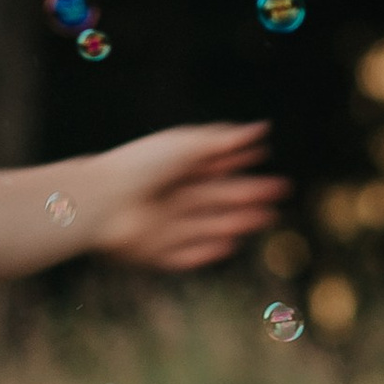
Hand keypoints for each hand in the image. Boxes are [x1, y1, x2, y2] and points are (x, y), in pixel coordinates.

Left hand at [77, 123, 284, 272]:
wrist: (102, 203)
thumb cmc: (140, 167)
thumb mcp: (186, 146)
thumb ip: (224, 141)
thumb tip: (261, 128)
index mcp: (169, 167)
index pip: (209, 163)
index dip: (236, 160)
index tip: (262, 152)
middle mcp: (166, 197)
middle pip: (214, 196)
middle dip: (248, 193)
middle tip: (281, 190)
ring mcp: (160, 227)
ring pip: (206, 225)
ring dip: (238, 221)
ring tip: (268, 216)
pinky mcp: (154, 254)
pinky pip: (185, 255)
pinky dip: (207, 250)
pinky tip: (231, 244)